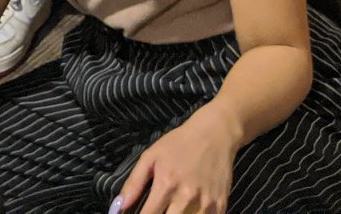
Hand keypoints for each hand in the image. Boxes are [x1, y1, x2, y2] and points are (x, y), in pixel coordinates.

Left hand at [114, 106, 237, 212]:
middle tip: (157, 210)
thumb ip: (134, 183)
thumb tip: (119, 206)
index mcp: (166, 184)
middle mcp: (186, 197)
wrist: (214, 135)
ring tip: (172, 208)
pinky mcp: (221, 206)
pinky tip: (189, 209)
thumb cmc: (179, 144)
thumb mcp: (151, 156)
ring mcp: (206, 204)